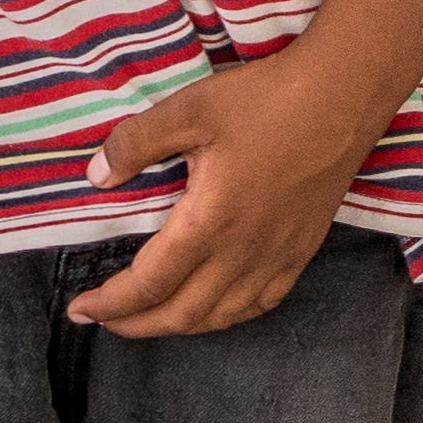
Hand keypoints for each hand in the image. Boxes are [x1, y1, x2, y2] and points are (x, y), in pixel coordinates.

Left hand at [64, 43, 400, 338]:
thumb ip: (135, 144)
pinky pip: (262, 303)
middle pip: (181, 314)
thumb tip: (97, 175)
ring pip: (221, 316)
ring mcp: (277, 255)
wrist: (342, 96)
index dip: (109, 304)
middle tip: (105, 320)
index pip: (148, 285)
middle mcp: (243, 252)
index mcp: (209, 222)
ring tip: (151, 317)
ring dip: (179, 325)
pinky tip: (216, 308)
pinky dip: (228, 316)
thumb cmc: (266, 100)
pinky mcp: (302, 249)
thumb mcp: (188, 109)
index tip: (80, 309)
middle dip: (136, 325)